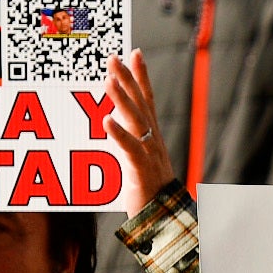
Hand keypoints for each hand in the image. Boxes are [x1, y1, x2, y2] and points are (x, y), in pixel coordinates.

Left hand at [102, 54, 177, 203]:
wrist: (165, 220)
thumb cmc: (149, 194)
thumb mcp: (137, 164)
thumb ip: (127, 145)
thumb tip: (110, 125)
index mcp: (152, 137)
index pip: (147, 100)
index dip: (141, 76)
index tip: (135, 53)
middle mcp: (153, 140)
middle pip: (140, 103)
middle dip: (128, 79)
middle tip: (115, 57)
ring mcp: (149, 154)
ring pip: (135, 121)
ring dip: (121, 99)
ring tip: (108, 80)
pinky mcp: (141, 170)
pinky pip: (129, 148)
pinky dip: (119, 134)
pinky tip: (107, 121)